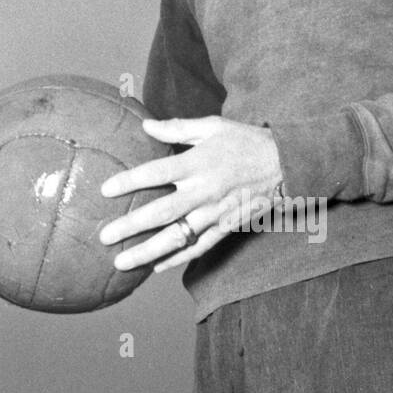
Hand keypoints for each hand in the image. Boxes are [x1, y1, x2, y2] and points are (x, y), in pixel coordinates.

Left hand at [98, 117, 282, 273]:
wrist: (287, 164)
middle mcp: (204, 191)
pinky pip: (199, 247)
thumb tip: (145, 125)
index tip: (105, 190)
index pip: (157, 173)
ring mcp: (216, 213)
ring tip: (122, 262)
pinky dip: (177, 259)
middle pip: (162, 212)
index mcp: (198, 163)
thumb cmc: (245, 141)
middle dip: (131, 225)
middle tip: (105, 236)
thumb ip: (177, 128)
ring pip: (178, 237)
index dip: (130, 182)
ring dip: (148, 251)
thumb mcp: (213, 126)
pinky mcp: (227, 227)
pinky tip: (156, 268)